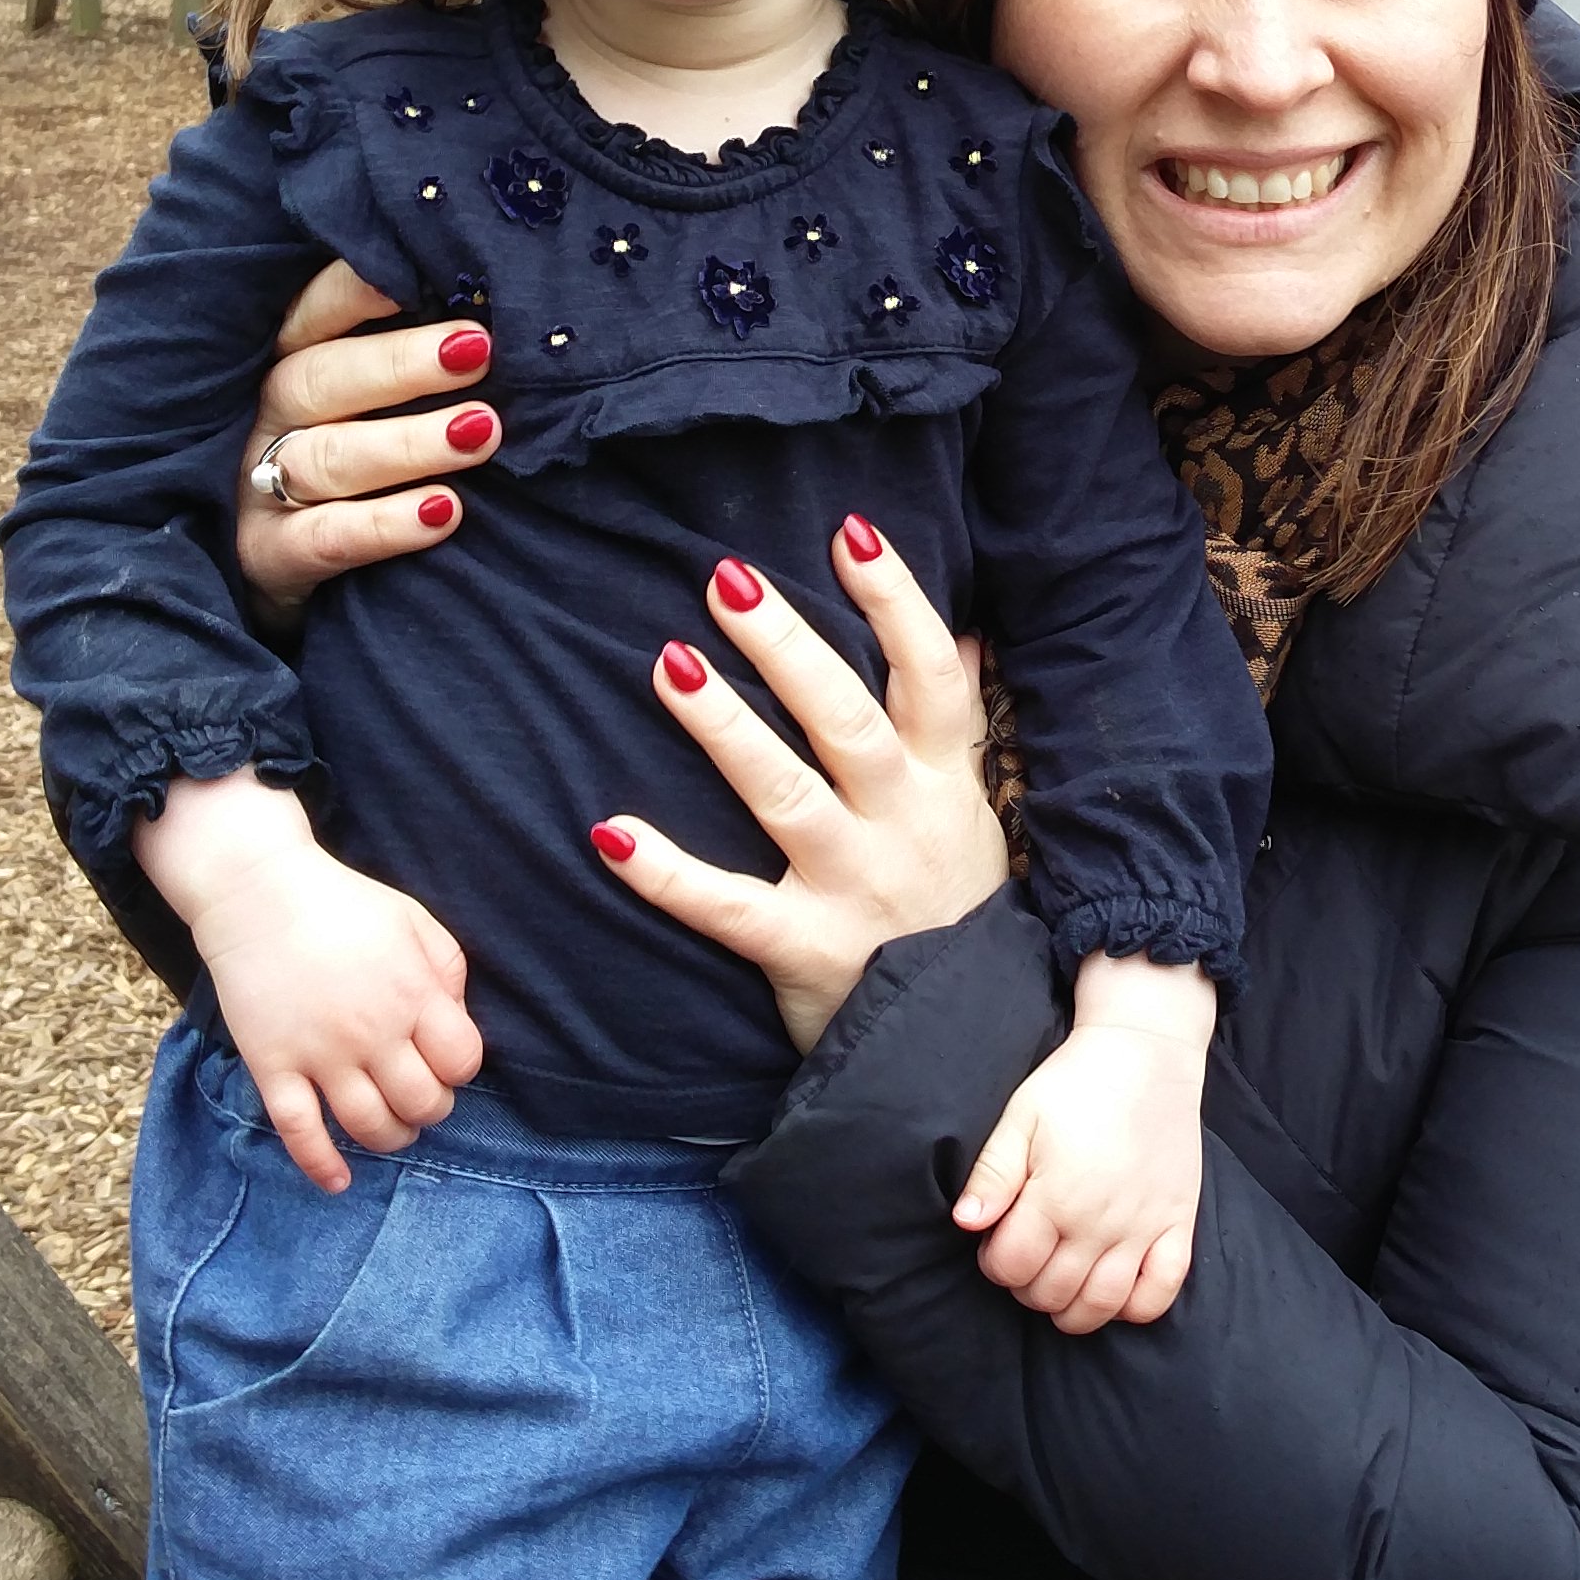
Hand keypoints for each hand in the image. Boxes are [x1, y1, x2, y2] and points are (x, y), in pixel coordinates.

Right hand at [135, 772, 482, 1191]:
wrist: (257, 894)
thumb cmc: (343, 904)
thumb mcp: (414, 920)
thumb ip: (446, 970)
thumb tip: (457, 1020)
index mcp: (414, 995)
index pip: (462, 1062)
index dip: (459, 1070)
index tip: (443, 1062)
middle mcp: (372, 1033)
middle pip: (423, 1104)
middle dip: (429, 1108)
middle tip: (417, 1096)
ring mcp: (321, 1055)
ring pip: (371, 1127)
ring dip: (390, 1138)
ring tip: (390, 1127)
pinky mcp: (274, 1067)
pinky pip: (300, 1132)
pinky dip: (321, 1165)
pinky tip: (338, 1181)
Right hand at [231, 264, 493, 623]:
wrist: (283, 564)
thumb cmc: (348, 457)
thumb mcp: (359, 400)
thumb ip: (401, 358)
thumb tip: (484, 324)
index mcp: (285, 363)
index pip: (310, 316)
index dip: (352, 292)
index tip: (415, 275)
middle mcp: (265, 418)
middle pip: (319, 380)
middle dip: (399, 363)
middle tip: (478, 351)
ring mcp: (258, 489)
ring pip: (326, 458)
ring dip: (408, 443)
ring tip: (483, 431)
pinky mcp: (268, 556)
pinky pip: (325, 539)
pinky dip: (385, 525)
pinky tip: (445, 511)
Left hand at [587, 520, 1010, 1052]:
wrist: (963, 1047)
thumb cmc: (952, 911)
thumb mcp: (970, 812)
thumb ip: (953, 724)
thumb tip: (965, 631)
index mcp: (940, 783)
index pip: (931, 674)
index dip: (895, 601)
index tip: (847, 532)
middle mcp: (901, 824)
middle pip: (846, 719)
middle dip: (789, 646)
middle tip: (726, 578)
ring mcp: (852, 887)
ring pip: (786, 795)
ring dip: (727, 728)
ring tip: (670, 663)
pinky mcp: (802, 952)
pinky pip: (727, 908)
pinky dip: (667, 874)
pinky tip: (609, 832)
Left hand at [958, 953, 1213, 1332]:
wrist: (1147, 1053)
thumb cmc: (1075, 1083)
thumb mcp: (1021, 1116)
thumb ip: (993, 1173)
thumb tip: (965, 1222)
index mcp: (1056, 1195)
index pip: (1012, 1266)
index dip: (994, 1263)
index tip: (997, 1242)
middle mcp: (1100, 1222)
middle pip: (1051, 1293)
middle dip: (1027, 1286)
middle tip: (1028, 1257)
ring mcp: (1143, 1228)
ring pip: (1102, 1306)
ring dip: (1072, 1310)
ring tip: (1061, 1285)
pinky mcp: (1179, 1224)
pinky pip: (1160, 1293)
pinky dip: (1135, 1307)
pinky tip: (1114, 1291)